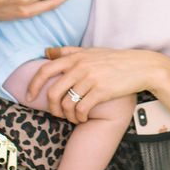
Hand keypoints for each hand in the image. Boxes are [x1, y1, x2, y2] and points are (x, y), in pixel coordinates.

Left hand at [29, 46, 161, 122]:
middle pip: (52, 91)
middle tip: (56, 114)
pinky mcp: (101, 91)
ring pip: (66, 103)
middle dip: (50, 107)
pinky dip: (78, 118)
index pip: (45, 70)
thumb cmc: (115, 59)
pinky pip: (81, 109)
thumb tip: (46, 52)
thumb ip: (68, 51)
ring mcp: (91, 79)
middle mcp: (80, 67)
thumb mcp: (91, 51)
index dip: (33, 84)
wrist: (141, 66)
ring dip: (66, 115)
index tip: (29, 96)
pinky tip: (82, 119)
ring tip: (72, 118)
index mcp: (75, 57)